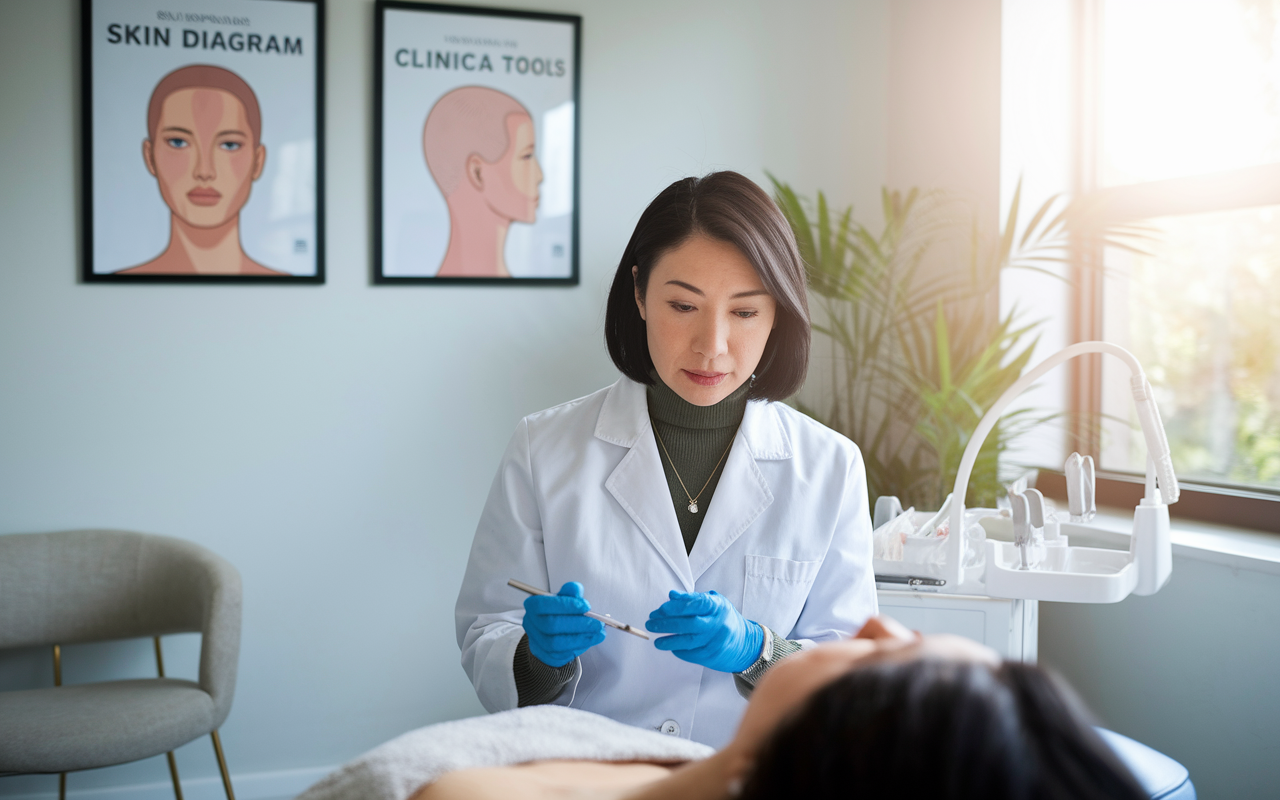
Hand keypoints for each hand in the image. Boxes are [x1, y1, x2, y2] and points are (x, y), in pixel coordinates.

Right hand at [522, 582, 605, 667]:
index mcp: (533, 606)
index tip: (586, 605)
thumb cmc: (560, 612)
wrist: (553, 632)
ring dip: (581, 638)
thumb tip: (575, 589)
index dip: (566, 605)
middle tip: (597, 623)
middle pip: (551, 625)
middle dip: (578, 624)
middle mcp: (531, 624)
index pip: (544, 605)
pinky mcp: (545, 656)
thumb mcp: (565, 599)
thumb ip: (570, 593)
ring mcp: (536, 642)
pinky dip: (578, 647)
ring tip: (598, 633)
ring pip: (556, 643)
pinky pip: (561, 655)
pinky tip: (590, 640)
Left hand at [645, 590, 763, 672]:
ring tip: (656, 640)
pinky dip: (678, 650)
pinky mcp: (712, 656)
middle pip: (690, 624)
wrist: (745, 644)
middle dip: (667, 623)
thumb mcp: (713, 604)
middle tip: (651, 623)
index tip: (661, 608)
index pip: (697, 604)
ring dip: (669, 640)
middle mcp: (718, 624)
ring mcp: (716, 642)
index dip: (678, 606)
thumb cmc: (724, 620)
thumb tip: (671, 596)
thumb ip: (692, 599)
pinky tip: (670, 646)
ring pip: (689, 641)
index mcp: (718, 607)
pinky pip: (691, 654)